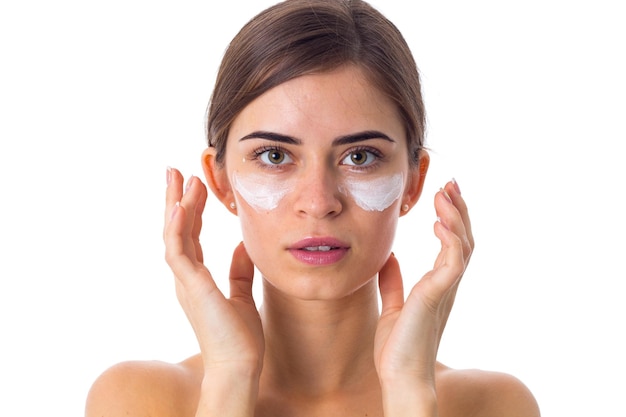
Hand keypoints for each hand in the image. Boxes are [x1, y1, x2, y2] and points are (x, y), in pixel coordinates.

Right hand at [163, 168, 263, 375]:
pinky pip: (179, 253)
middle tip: (175, 171)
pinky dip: (179, 228)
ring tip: (179, 178)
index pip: (191, 235)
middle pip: (177, 230)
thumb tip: (242, 245)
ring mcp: (186, 282)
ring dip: (176, 206)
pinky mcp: (192, 288)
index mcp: (197, 278)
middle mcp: (187, 277)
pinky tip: (181, 207)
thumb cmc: (238, 338)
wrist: (238, 366)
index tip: (195, 186)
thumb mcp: (241, 295)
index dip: (191, 210)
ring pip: (174, 236)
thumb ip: (238, 270)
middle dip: (176, 199)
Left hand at [374, 180, 473, 387]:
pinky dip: (450, 238)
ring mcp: (445, 290)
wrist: (400, 378)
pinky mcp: (437, 296)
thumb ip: (393, 281)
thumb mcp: (394, 306)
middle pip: (463, 238)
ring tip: (447, 192)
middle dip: (458, 209)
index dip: (451, 219)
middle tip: (451, 183)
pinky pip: (452, 261)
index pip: (452, 244)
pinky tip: (440, 221)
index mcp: (438, 286)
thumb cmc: (398, 349)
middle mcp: (447, 285)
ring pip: (462, 245)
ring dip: (455, 216)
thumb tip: (389, 257)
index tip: (443, 195)